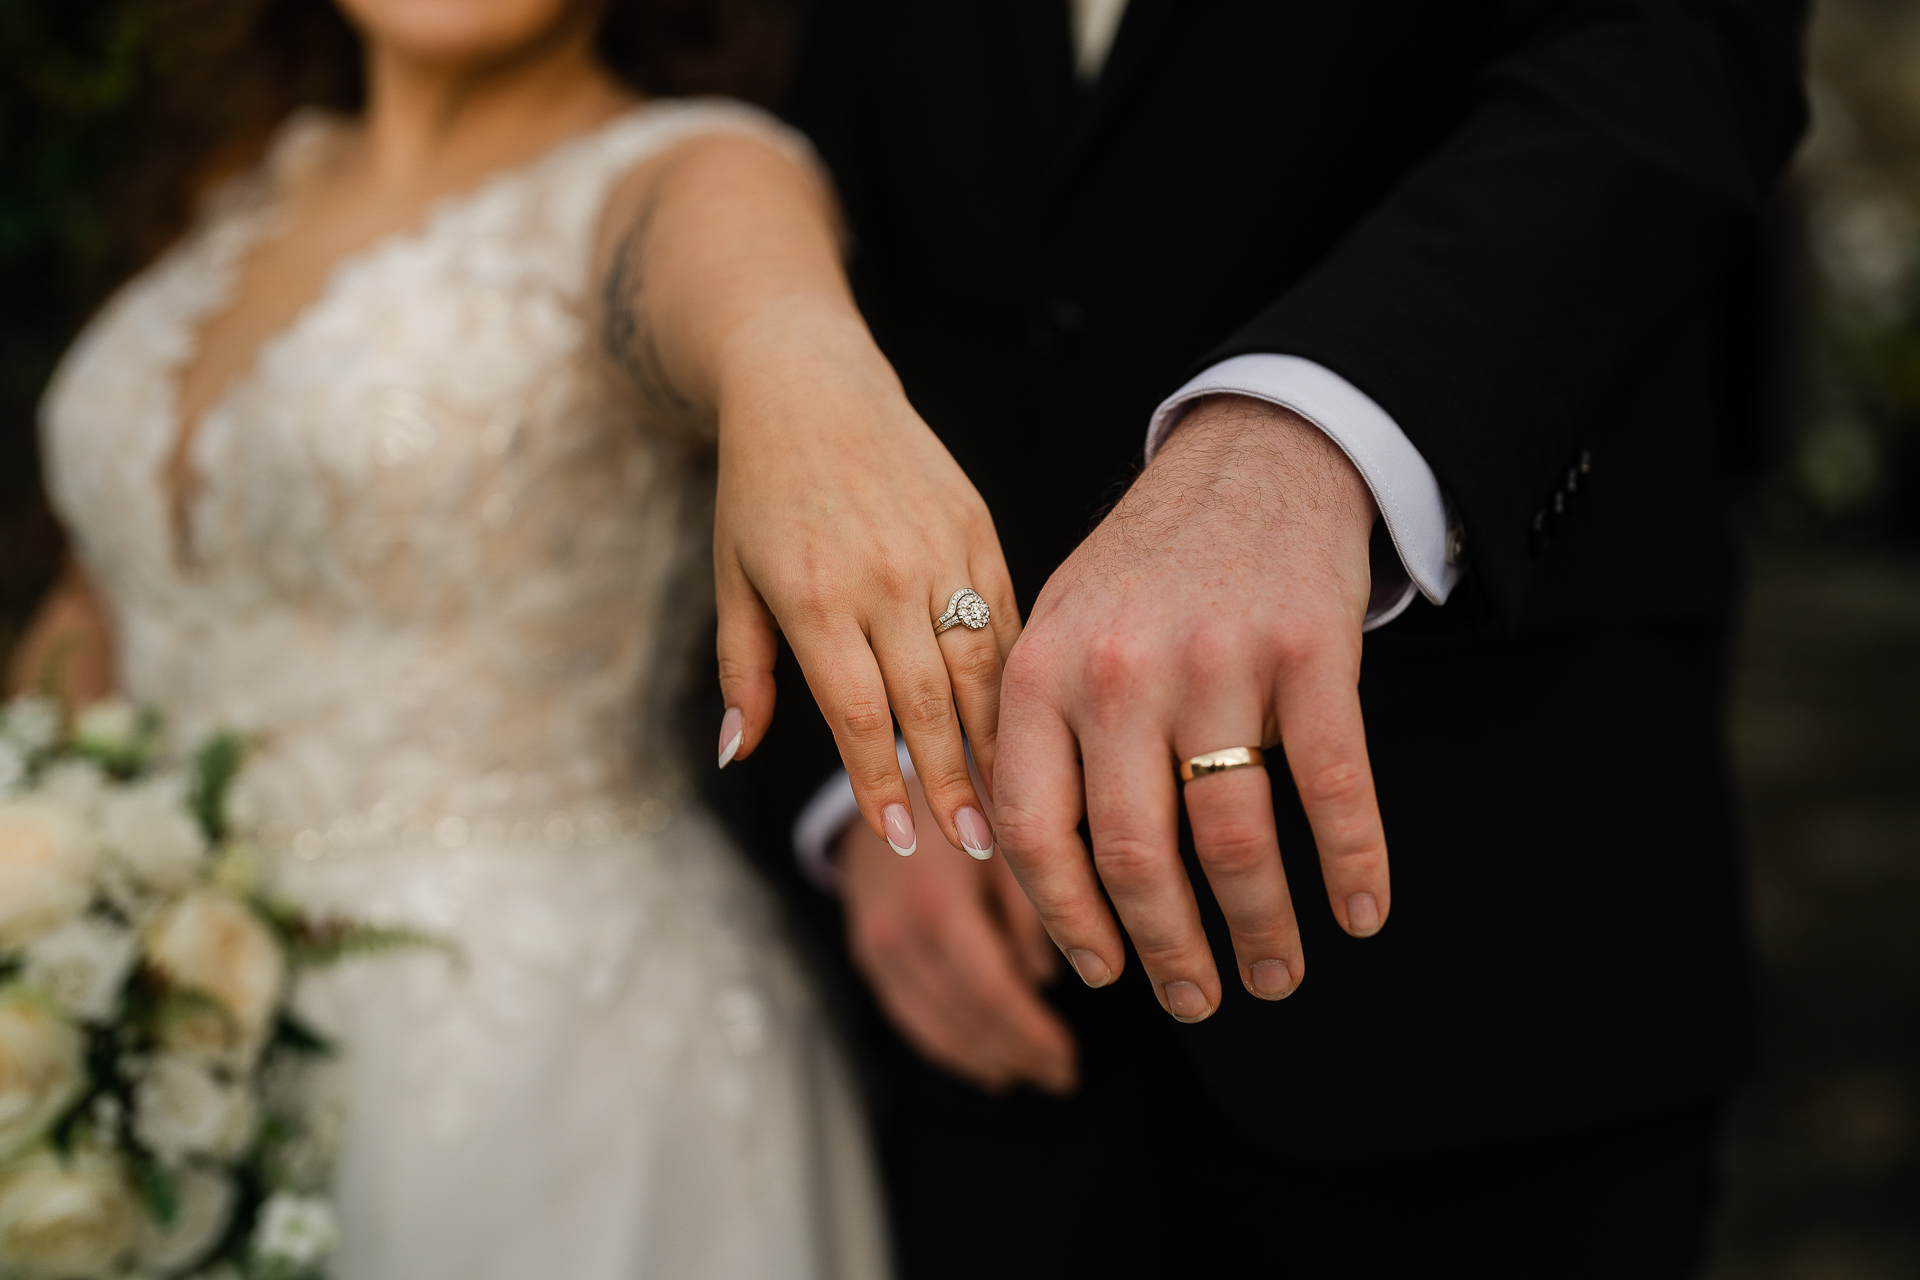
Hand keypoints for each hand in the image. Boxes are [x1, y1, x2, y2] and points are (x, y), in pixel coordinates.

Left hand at [589, 134, 1016, 857]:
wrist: (807, 379)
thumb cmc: (757, 489)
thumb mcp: (731, 579)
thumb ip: (742, 671)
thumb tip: (735, 757)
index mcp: (814, 596)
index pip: (860, 715)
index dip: (884, 784)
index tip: (903, 842)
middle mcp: (883, 575)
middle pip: (932, 701)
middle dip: (957, 782)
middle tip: (982, 850)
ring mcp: (938, 547)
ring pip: (983, 663)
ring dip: (1000, 739)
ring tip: (1018, 802)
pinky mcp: (975, 525)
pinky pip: (1005, 613)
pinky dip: (1015, 673)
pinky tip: (1027, 721)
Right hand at [839, 775, 1075, 1092]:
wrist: (881, 779)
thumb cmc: (955, 797)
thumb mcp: (1005, 828)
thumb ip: (1030, 901)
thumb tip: (1050, 976)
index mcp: (937, 901)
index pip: (990, 992)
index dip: (1033, 1033)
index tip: (1071, 1056)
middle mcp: (898, 931)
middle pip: (964, 1019)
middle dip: (1017, 1053)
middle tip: (1063, 1074)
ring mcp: (876, 947)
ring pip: (934, 1029)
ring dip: (986, 1059)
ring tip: (1032, 1072)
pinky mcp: (867, 954)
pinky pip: (908, 1018)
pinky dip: (949, 1047)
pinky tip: (984, 1063)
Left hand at [993, 396, 1389, 1021]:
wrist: (1250, 459)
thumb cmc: (1145, 569)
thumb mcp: (1055, 629)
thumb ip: (1034, 736)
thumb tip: (1021, 870)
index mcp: (1041, 673)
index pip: (1035, 830)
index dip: (1068, 918)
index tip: (1101, 971)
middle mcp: (1120, 672)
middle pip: (1136, 853)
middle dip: (1168, 949)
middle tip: (1195, 997)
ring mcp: (1218, 660)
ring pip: (1233, 837)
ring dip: (1260, 927)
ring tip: (1274, 972)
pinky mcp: (1311, 649)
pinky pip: (1334, 784)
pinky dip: (1354, 862)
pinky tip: (1362, 912)